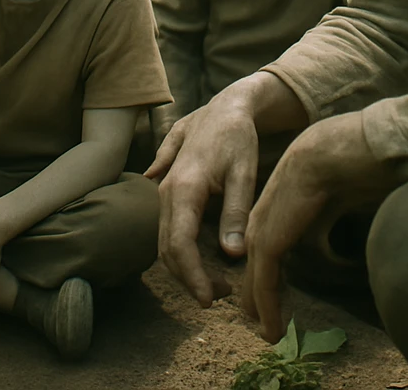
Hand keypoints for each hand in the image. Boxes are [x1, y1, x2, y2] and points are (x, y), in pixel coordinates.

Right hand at [146, 72, 308, 307]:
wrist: (225, 106)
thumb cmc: (237, 138)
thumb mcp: (244, 173)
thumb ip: (236, 212)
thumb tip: (233, 254)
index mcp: (184, 187)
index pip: (179, 244)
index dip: (192, 276)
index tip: (210, 300)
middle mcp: (166, 189)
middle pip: (167, 246)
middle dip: (190, 277)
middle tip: (222, 294)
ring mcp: (164, 187)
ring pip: (165, 238)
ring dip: (186, 264)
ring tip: (219, 279)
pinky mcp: (167, 186)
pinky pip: (168, 224)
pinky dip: (182, 246)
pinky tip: (205, 255)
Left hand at [241, 112, 397, 342]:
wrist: (333, 152)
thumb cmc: (337, 170)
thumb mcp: (324, 203)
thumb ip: (317, 222)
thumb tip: (326, 235)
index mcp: (275, 208)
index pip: (265, 249)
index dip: (268, 274)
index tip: (275, 297)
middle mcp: (262, 219)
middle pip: (255, 265)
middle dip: (259, 294)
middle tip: (265, 322)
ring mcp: (262, 229)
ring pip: (256, 277)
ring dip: (261, 307)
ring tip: (268, 331)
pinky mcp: (270, 240)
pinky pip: (265, 282)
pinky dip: (268, 307)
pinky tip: (272, 329)